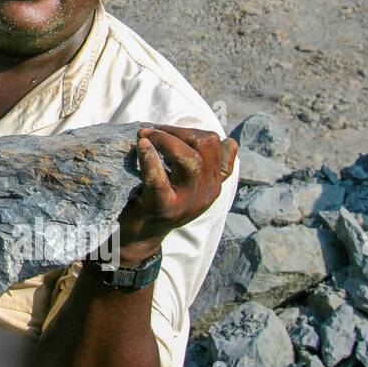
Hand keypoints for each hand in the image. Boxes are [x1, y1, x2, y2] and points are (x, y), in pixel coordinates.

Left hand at [115, 124, 237, 264]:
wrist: (139, 236)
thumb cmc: (161, 200)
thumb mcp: (191, 183)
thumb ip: (206, 163)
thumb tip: (229, 141)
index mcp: (214, 183)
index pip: (219, 145)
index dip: (192, 130)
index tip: (167, 130)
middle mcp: (207, 192)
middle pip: (206, 146)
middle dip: (177, 131)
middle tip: (150, 131)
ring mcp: (187, 202)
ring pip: (191, 160)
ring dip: (165, 141)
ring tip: (144, 137)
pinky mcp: (164, 208)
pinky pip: (160, 180)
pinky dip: (150, 160)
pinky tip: (141, 147)